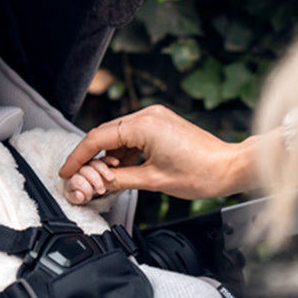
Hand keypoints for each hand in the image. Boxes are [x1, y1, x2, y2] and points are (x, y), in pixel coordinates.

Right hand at [59, 105, 263, 198]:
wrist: (231, 167)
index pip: (97, 138)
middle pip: (104, 134)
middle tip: (78, 176)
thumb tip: (97, 182)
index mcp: (143, 125)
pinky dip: (121, 151)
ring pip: (117, 135)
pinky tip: (118, 168)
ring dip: (106, 155)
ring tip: (102, 177)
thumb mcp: (152, 180)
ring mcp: (154, 117)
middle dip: (89, 156)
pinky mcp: (160, 123)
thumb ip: (118, 179)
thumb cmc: (201, 173)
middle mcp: (147, 115)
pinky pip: (131, 135)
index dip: (78, 157)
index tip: (66, 171)